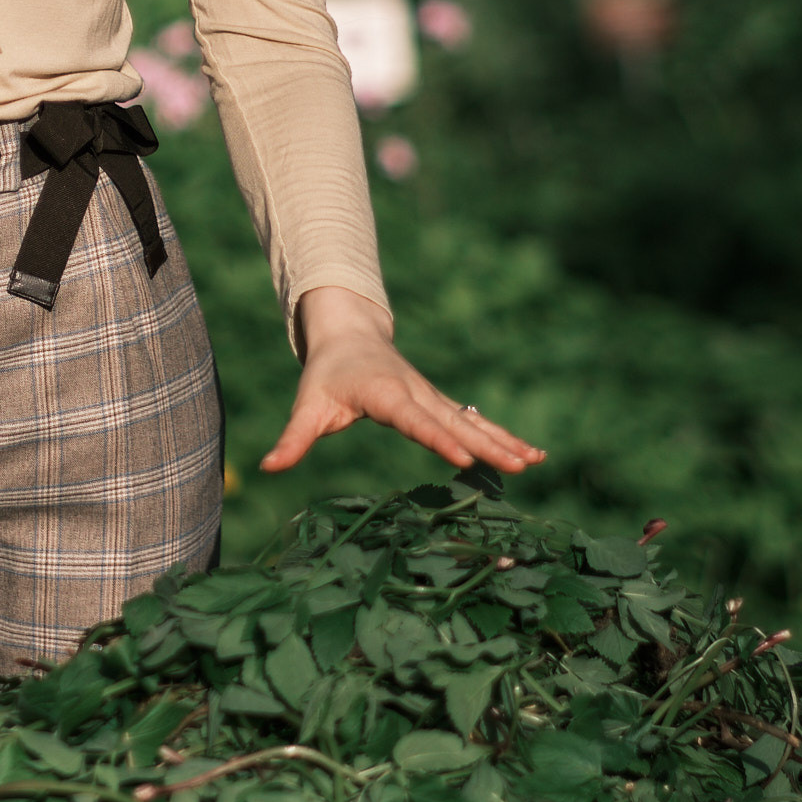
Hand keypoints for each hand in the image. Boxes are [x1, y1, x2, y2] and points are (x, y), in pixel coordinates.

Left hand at [261, 288, 546, 476]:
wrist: (350, 333)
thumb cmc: (326, 374)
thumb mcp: (307, 406)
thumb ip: (292, 439)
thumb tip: (266, 468)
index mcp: (386, 394)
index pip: (414, 421)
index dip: (437, 439)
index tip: (462, 459)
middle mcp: (416, 393)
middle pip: (455, 422)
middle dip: (487, 444)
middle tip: (517, 466)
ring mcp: (433, 398)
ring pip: (473, 421)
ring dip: (504, 440)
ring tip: (535, 460)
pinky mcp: (440, 403)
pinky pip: (475, 421)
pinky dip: (502, 435)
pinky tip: (529, 453)